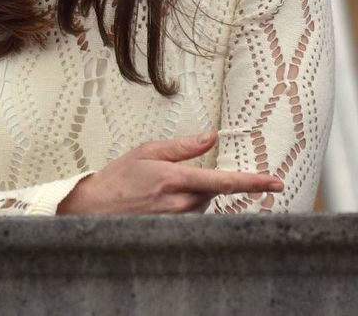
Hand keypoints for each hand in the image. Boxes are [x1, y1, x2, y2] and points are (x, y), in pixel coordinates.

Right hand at [57, 131, 283, 214]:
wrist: (94, 208)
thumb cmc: (117, 179)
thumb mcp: (147, 152)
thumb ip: (182, 146)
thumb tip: (210, 136)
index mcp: (175, 179)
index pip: (222, 181)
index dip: (252, 181)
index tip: (274, 182)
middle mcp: (180, 203)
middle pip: (213, 193)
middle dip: (202, 183)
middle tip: (171, 178)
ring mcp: (177, 220)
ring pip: (203, 206)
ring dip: (192, 196)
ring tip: (159, 193)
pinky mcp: (173, 232)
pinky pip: (192, 218)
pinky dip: (184, 208)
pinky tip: (160, 205)